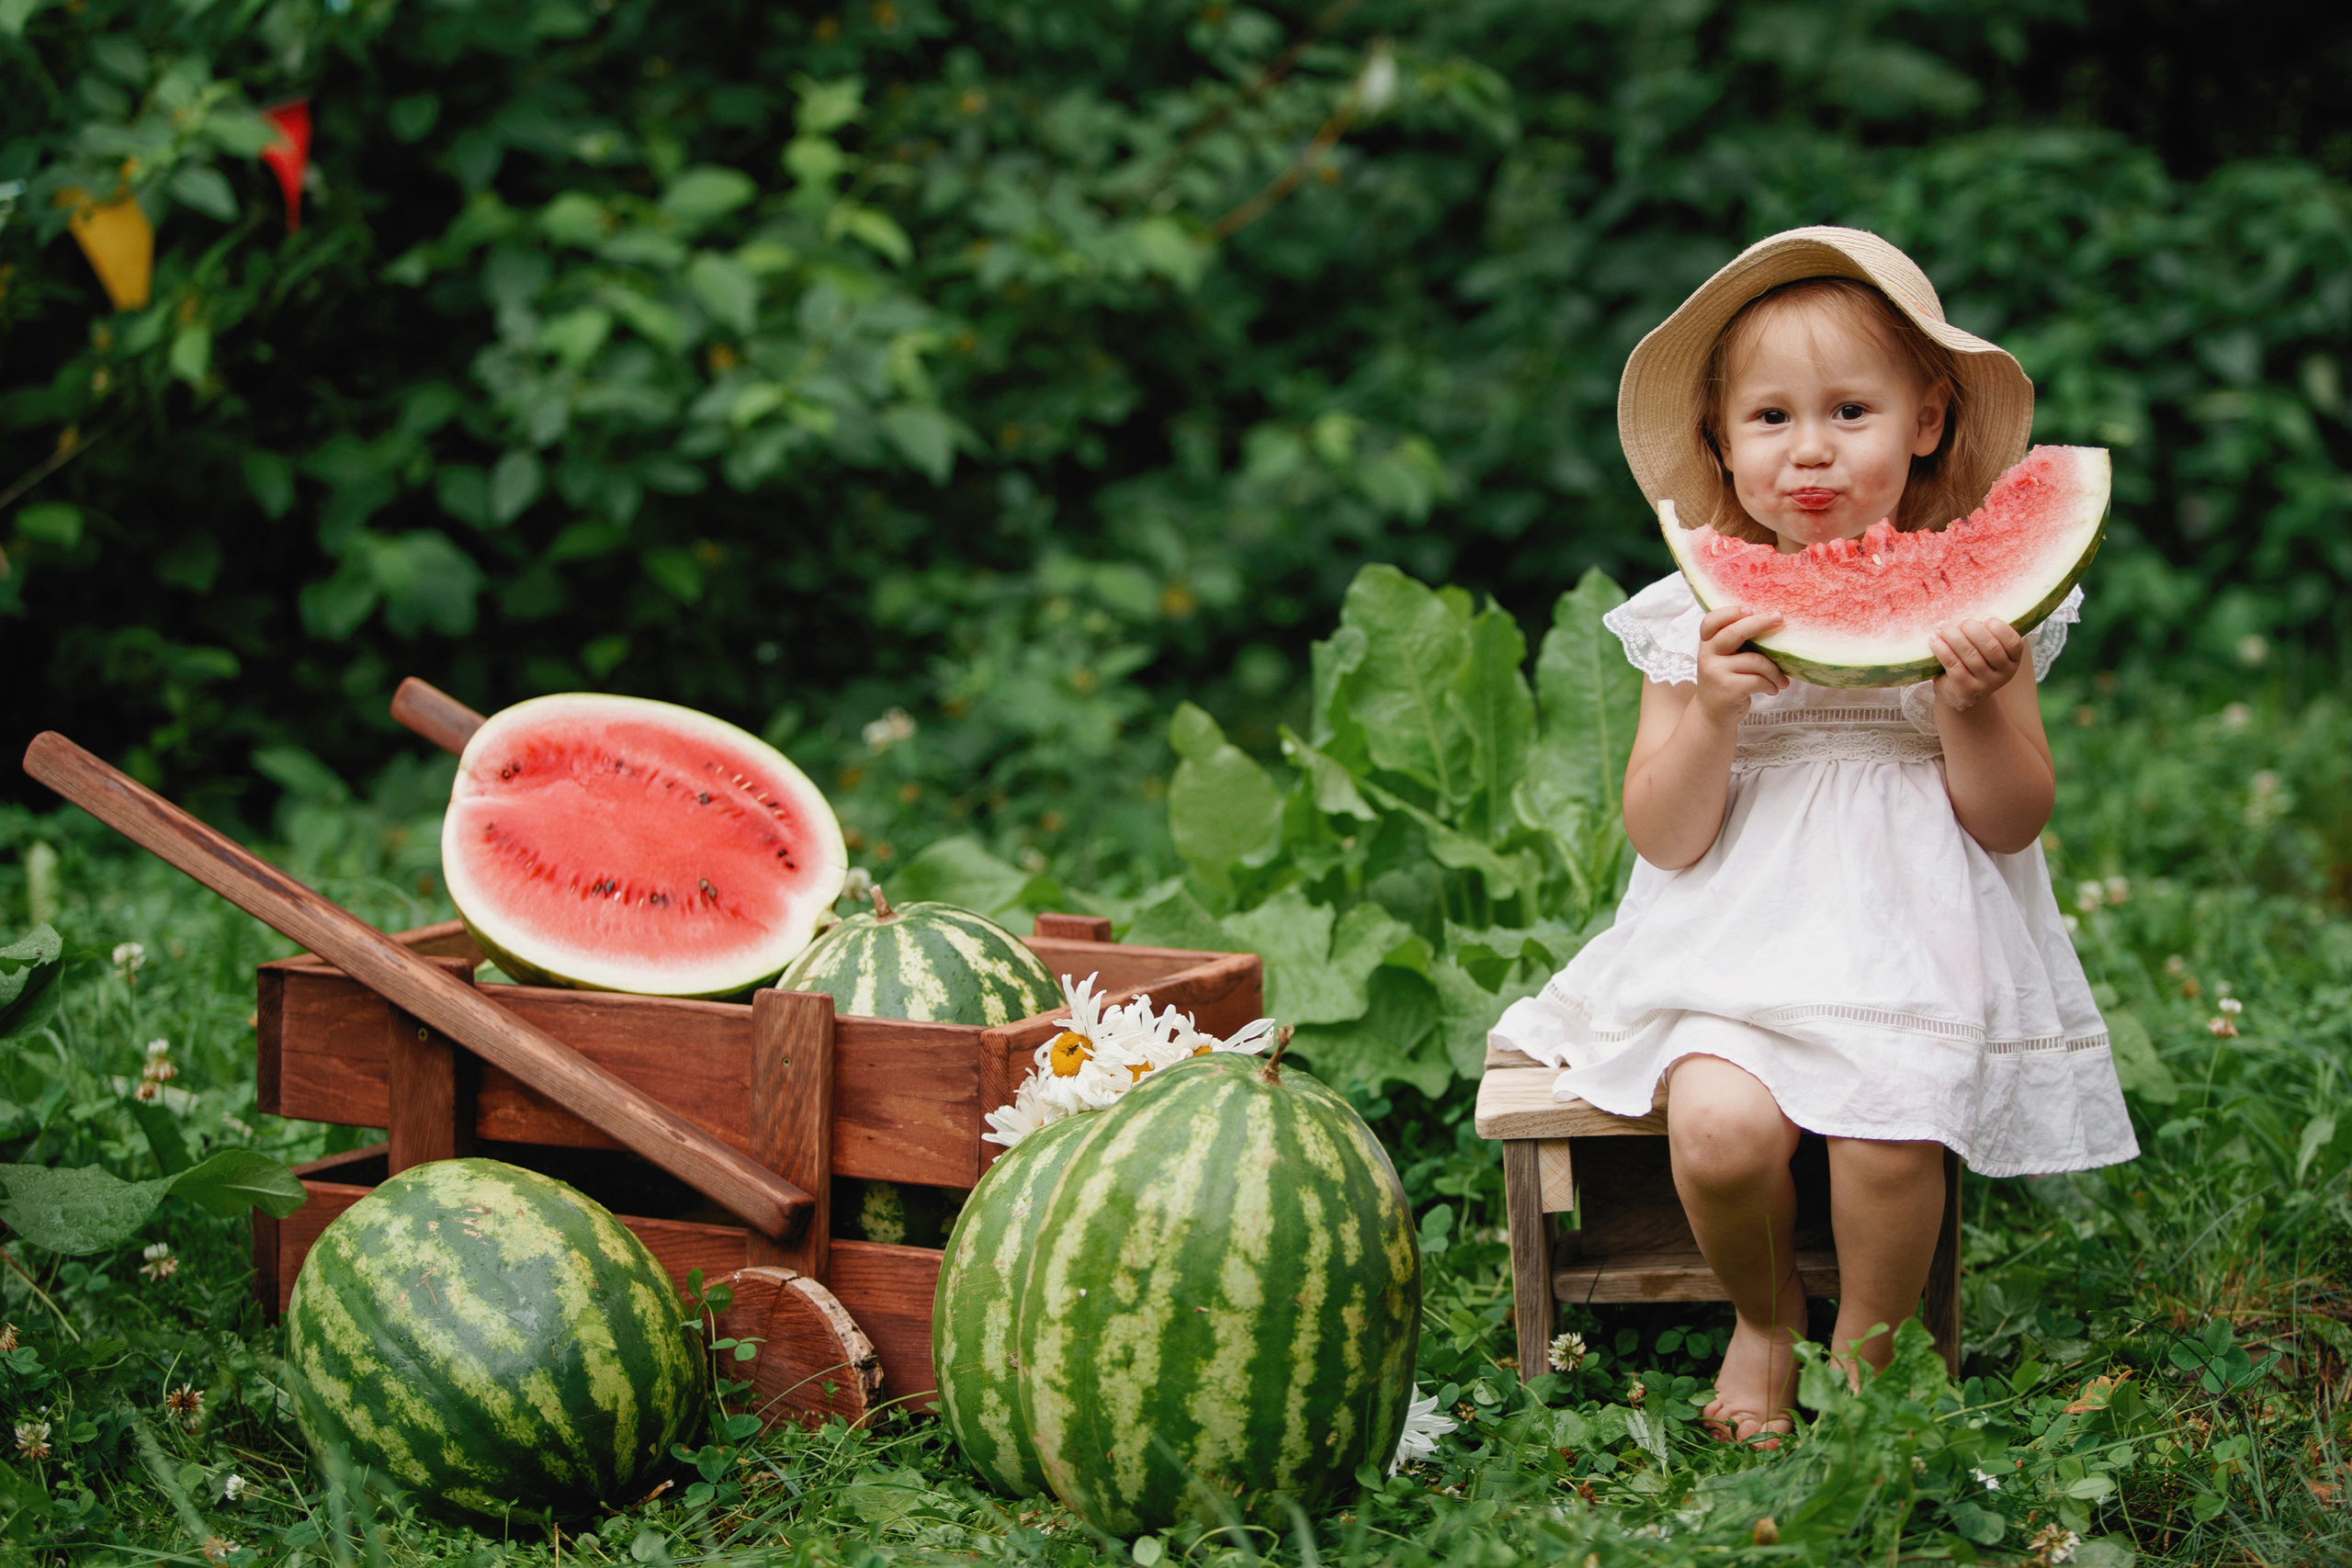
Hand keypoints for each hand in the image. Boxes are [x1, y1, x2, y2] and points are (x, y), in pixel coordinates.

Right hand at [1695, 605, 1789, 723]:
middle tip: (1780, 619)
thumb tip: (1771, 623)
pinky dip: (1771, 684)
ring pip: (1755, 660)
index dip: (1730, 612)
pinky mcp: (1728, 689)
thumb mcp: (1724, 660)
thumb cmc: (1726, 682)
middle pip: (1734, 632)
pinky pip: (1758, 679)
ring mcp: (1716, 672)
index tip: (1750, 609)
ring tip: (1782, 680)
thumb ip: (1736, 644)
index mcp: (1707, 644)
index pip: (1711, 621)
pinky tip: (1773, 689)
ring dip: (1775, 671)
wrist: (1712, 716)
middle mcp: (1708, 655)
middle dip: (1760, 623)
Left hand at [1929, 618, 2025, 711]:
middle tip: (1961, 620)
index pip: (2014, 643)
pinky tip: (1934, 640)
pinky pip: (1954, 666)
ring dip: (1954, 637)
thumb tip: (1972, 601)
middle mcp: (2004, 674)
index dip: (2000, 628)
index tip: (1985, 617)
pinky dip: (1942, 650)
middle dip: (1973, 630)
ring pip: (1970, 656)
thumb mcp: (1985, 650)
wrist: (1959, 694)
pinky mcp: (1966, 690)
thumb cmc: (1972, 663)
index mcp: (2013, 661)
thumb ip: (1985, 634)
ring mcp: (1985, 685)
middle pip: (1991, 648)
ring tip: (1941, 626)